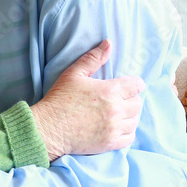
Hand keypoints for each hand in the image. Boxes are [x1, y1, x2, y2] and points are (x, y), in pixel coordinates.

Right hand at [30, 40, 144, 160]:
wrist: (48, 128)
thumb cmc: (59, 99)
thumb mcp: (73, 73)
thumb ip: (93, 58)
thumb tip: (108, 43)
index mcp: (109, 90)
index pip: (137, 85)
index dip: (133, 84)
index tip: (127, 86)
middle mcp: (116, 109)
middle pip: (137, 103)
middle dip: (130, 100)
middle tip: (118, 100)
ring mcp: (114, 128)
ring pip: (135, 120)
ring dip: (129, 116)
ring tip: (116, 113)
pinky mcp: (110, 143)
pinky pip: (130, 137)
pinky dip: (127, 132)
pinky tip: (116, 127)